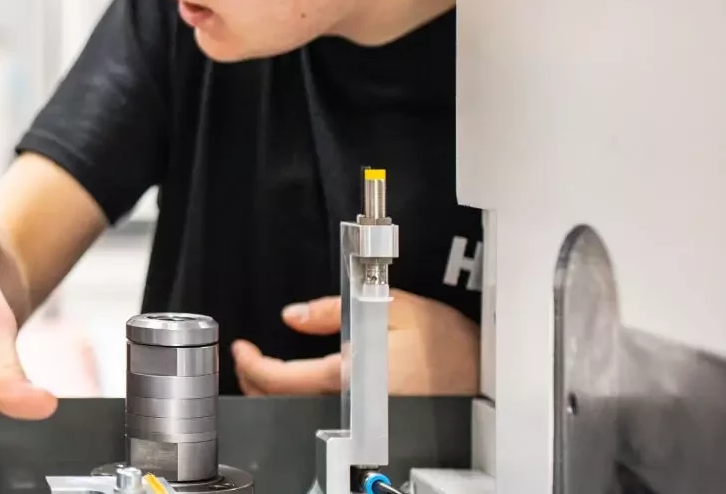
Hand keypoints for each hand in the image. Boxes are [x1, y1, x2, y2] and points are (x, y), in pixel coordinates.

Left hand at [230, 290, 478, 395]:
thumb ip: (336, 308)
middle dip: (253, 380)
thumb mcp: (394, 306)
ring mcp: (357, 415)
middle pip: (280, 402)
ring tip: (265, 370)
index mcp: (349, 374)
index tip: (242, 349)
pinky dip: (297, 399)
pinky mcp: (368, 419)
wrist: (484, 376)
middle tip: (246, 357)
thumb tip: (295, 315)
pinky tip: (297, 385)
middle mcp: (349, 401)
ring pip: (296, 411)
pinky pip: (319, 412)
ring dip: (272, 392)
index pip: (280, 379)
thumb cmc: (448, 345)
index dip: (252, 364)